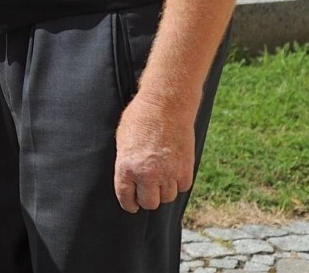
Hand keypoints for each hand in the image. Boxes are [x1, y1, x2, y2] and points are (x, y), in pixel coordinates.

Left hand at [113, 94, 197, 212]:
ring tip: (162, 177)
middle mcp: (147, 174)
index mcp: (126, 167)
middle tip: (148, 190)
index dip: (129, 204)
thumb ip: (126, 162)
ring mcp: (168, 173)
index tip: (132, 205)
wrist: (166, 104)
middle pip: (150, 203)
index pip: (126, 198)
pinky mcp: (185, 169)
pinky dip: (179, 182)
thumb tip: (129, 179)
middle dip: (148, 198)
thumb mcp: (122, 139)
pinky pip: (182, 187)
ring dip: (164, 190)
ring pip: (167, 197)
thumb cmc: (141, 117)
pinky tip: (174, 171)